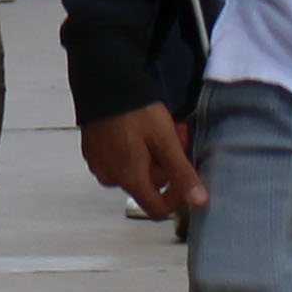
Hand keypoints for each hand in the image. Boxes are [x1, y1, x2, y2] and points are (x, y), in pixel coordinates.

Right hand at [82, 104, 205, 218]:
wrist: (102, 82)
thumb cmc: (134, 110)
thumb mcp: (165, 140)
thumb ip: (182, 173)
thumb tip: (199, 201)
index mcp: (129, 178)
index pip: (157, 208)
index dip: (176, 196)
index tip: (184, 174)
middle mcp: (110, 177)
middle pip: (149, 185)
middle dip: (166, 164)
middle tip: (174, 135)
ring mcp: (99, 164)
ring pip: (136, 170)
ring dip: (152, 155)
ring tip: (157, 128)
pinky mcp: (92, 151)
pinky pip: (119, 159)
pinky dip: (134, 149)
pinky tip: (138, 129)